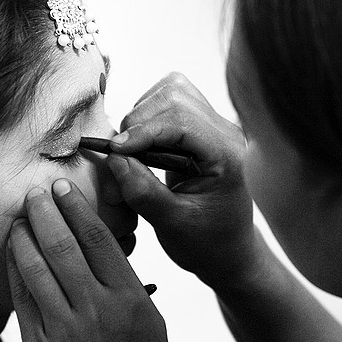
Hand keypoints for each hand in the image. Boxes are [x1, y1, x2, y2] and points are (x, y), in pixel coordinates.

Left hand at [6, 179, 168, 341]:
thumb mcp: (153, 331)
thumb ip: (130, 291)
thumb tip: (107, 254)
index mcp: (130, 300)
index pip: (98, 239)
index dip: (76, 207)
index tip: (63, 187)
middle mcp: (96, 309)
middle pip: (63, 245)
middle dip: (44, 211)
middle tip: (34, 190)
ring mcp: (63, 328)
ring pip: (36, 266)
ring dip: (24, 235)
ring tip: (19, 216)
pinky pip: (22, 297)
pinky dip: (15, 269)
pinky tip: (13, 253)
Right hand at [108, 72, 256, 286]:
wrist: (227, 251)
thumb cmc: (207, 243)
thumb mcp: (172, 225)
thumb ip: (143, 191)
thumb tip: (114, 158)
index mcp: (228, 156)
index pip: (182, 121)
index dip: (143, 131)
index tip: (113, 151)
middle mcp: (226, 132)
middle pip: (175, 97)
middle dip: (139, 122)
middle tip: (121, 156)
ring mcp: (216, 125)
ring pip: (171, 90)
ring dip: (142, 116)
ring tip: (133, 151)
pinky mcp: (202, 125)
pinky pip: (171, 100)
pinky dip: (148, 116)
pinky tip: (145, 145)